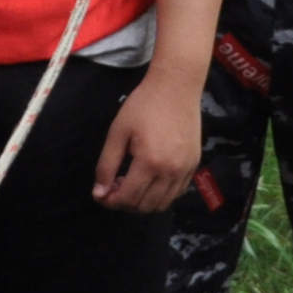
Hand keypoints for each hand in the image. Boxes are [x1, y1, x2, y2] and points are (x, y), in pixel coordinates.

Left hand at [93, 67, 201, 212]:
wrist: (176, 87)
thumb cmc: (143, 106)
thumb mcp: (118, 132)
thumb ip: (107, 165)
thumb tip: (99, 193)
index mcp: (150, 162)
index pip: (128, 197)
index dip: (111, 201)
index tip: (101, 195)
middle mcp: (171, 171)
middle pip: (145, 206)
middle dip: (125, 203)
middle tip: (114, 187)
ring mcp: (185, 170)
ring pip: (162, 204)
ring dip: (143, 202)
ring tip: (130, 184)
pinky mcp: (194, 165)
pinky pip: (177, 193)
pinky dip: (161, 195)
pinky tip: (149, 181)